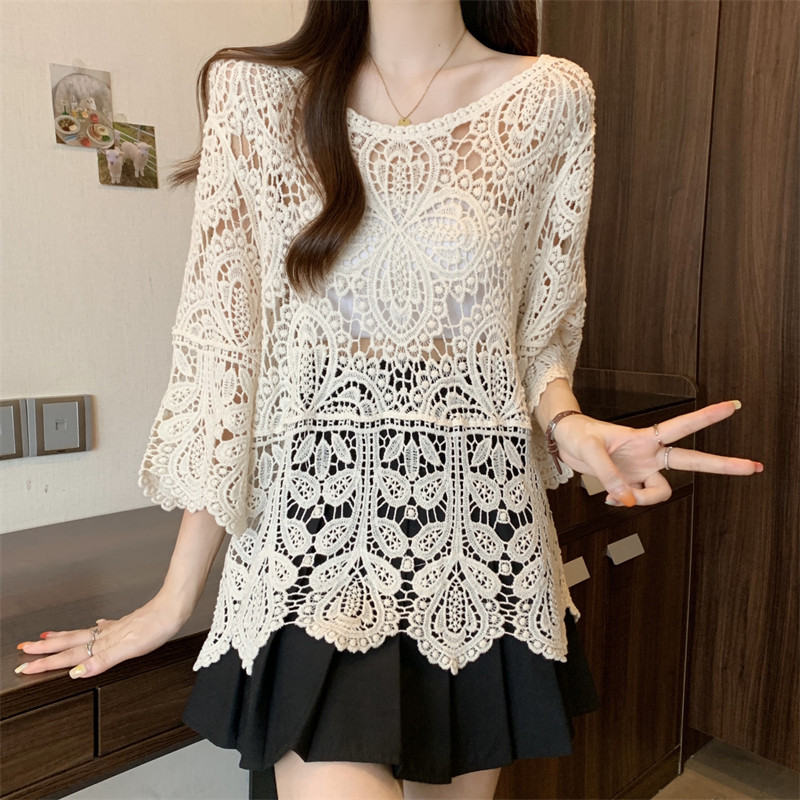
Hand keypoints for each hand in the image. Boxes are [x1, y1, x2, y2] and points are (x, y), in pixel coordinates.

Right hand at [14, 593, 186, 678]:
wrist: (174, 607)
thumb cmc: (158, 627)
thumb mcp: (130, 648)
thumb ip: (103, 660)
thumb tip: (77, 672)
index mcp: (104, 642)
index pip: (69, 655)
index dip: (47, 663)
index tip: (25, 666)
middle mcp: (106, 634)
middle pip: (70, 642)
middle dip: (45, 649)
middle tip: (23, 651)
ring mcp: (116, 628)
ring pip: (82, 634)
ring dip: (62, 638)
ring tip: (46, 638)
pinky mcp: (127, 623)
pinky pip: (103, 627)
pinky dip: (93, 629)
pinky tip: (96, 626)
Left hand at [552, 400, 763, 506]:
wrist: (562, 441)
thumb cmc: (577, 434)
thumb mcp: (590, 450)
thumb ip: (610, 476)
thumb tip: (628, 500)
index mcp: (644, 437)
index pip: (682, 426)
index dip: (707, 417)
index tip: (732, 406)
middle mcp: (649, 454)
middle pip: (692, 460)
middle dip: (724, 464)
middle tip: (754, 466)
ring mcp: (641, 470)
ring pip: (662, 491)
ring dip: (645, 500)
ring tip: (619, 496)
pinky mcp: (629, 483)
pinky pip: (638, 500)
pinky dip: (625, 503)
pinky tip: (611, 498)